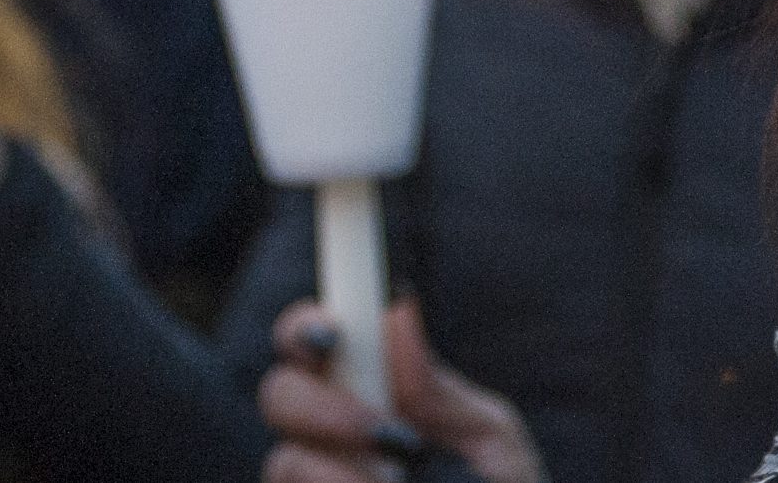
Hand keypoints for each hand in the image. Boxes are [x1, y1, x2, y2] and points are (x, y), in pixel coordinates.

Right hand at [261, 300, 542, 482]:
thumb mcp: (499, 456)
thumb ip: (446, 394)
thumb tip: (397, 310)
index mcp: (375, 406)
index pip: (314, 346)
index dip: (307, 326)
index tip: (332, 334)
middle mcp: (334, 447)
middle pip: (279, 393)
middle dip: (323, 406)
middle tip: (393, 441)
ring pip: (284, 461)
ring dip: (344, 474)